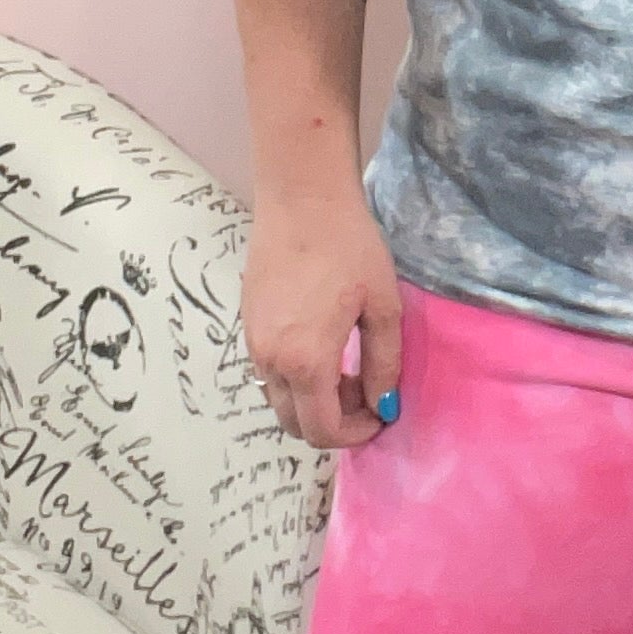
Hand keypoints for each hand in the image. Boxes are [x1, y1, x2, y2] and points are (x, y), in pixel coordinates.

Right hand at [241, 188, 402, 448]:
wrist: (301, 199)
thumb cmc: (349, 247)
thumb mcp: (381, 306)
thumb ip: (384, 363)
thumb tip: (385, 405)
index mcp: (306, 362)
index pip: (324, 430)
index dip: (355, 435)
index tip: (381, 416)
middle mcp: (271, 361)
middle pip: (295, 424)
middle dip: (334, 422)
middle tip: (367, 392)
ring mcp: (253, 343)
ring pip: (280, 400)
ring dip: (314, 401)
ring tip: (348, 366)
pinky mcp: (247, 323)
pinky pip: (269, 372)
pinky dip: (296, 378)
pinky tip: (323, 345)